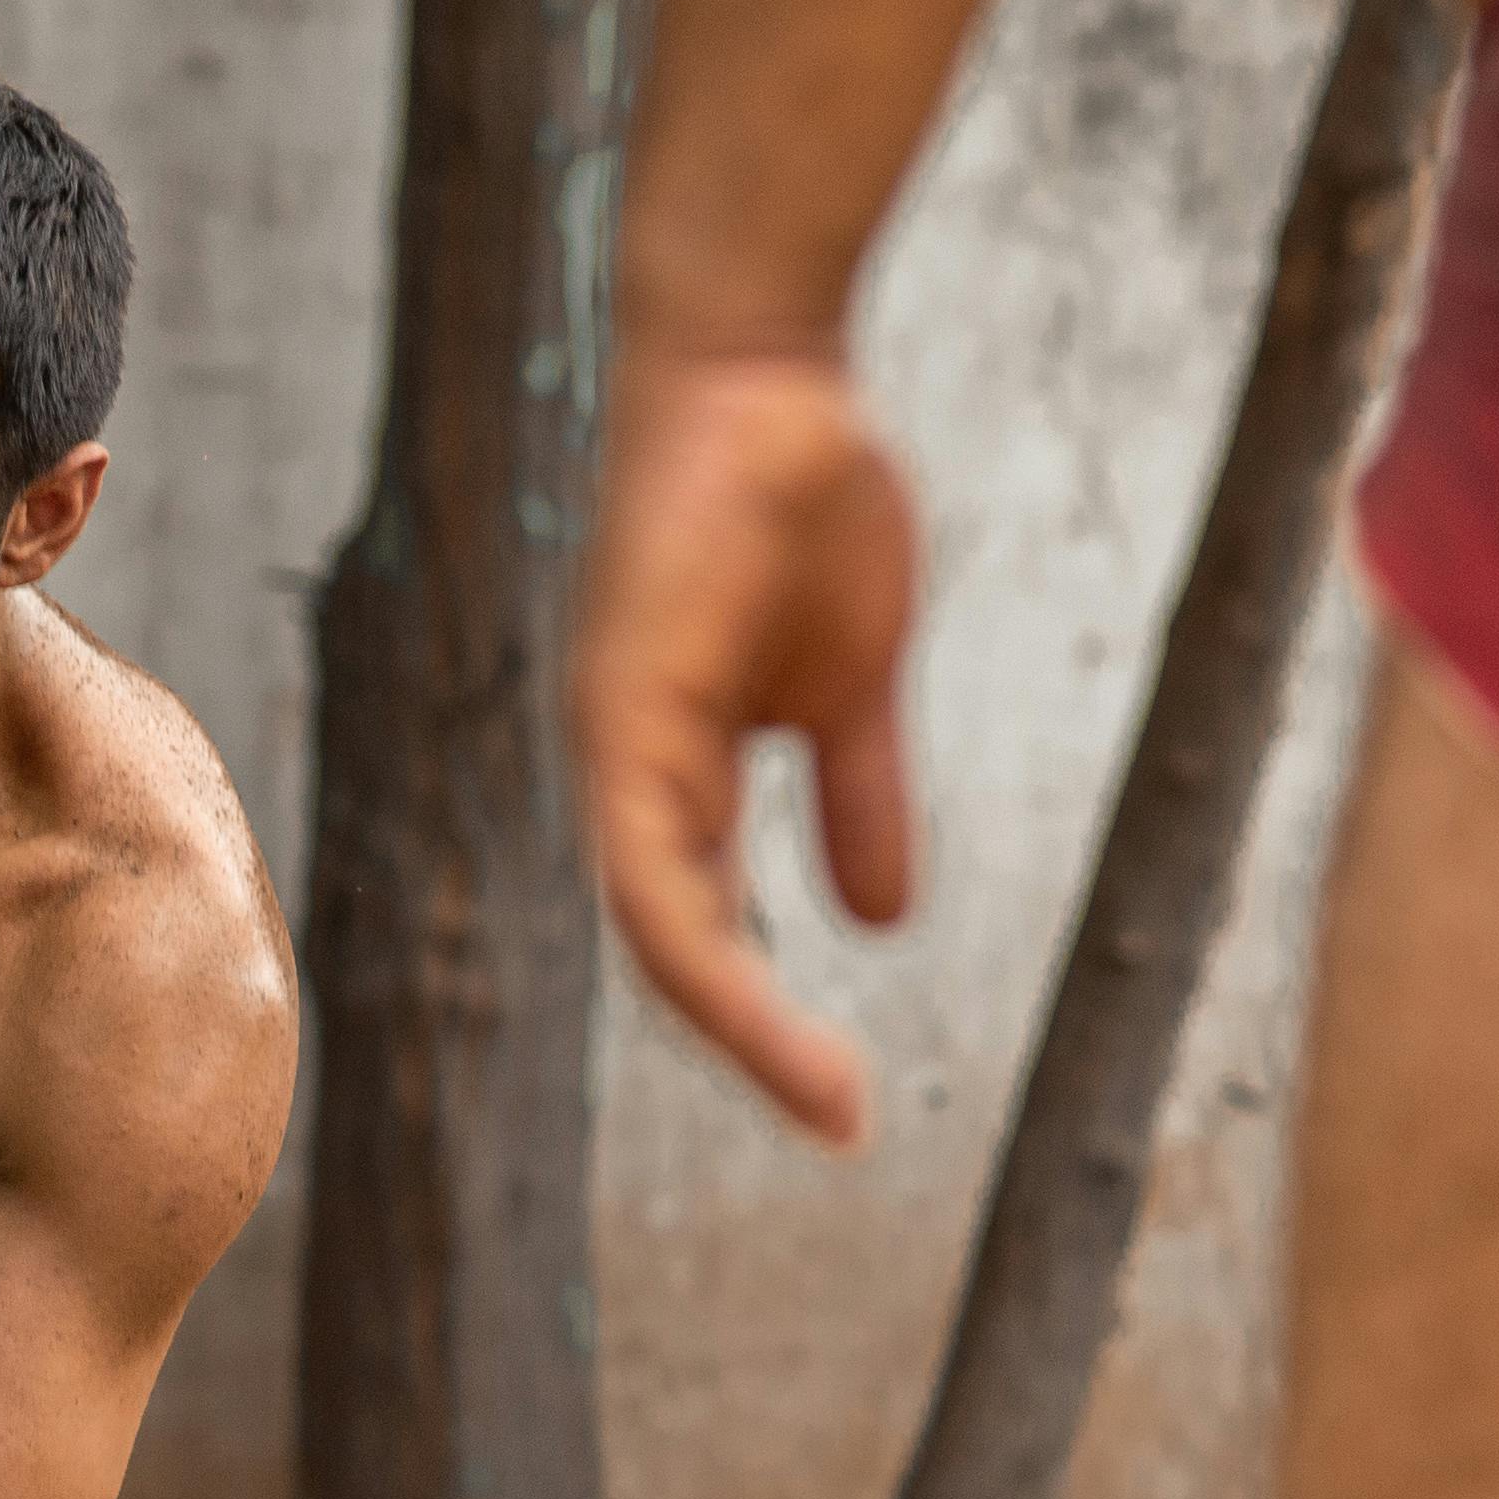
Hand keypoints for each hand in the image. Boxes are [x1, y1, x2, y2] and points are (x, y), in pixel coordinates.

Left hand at [569, 346, 924, 1145]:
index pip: (708, 929)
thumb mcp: (851, 684)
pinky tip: (761, 1003)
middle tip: (844, 1125)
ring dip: (744, 1023)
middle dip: (761, 1049)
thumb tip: (881, 916)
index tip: (850, 1096)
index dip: (770, 1015)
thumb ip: (855, 797)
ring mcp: (617, 748)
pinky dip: (706, 945)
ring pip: (664, 932)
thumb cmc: (800, 504)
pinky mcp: (620, 714)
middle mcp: (632, 778)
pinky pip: (657, 867)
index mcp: (676, 778)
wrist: (768, 374)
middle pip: (681, 953)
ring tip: (825, 1098)